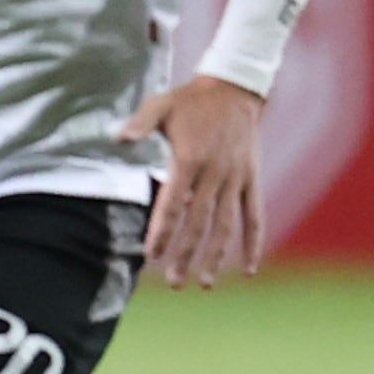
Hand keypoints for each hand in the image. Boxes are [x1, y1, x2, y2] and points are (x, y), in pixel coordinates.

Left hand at [118, 75, 264, 288]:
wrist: (236, 90)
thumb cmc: (190, 101)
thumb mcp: (160, 104)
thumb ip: (139, 123)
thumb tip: (117, 138)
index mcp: (190, 159)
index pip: (174, 204)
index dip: (163, 231)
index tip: (150, 255)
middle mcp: (216, 173)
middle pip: (200, 222)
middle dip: (186, 254)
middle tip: (174, 281)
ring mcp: (237, 179)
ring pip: (228, 225)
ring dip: (218, 256)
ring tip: (206, 284)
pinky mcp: (253, 180)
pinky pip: (255, 216)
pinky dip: (254, 243)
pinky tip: (249, 270)